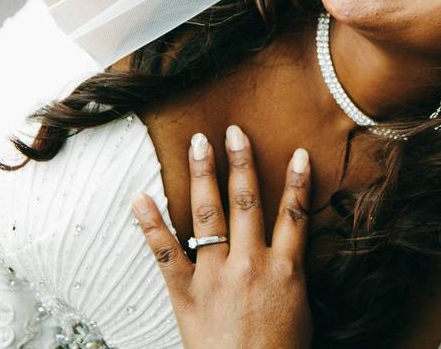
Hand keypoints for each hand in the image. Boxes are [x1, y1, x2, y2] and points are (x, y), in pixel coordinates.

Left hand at [132, 125, 312, 348]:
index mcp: (285, 269)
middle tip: (234, 131)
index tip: (298, 152)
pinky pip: (165, 252)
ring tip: (199, 144)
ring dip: (204, 175)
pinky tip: (140, 197)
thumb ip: (292, 274)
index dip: (297, 181)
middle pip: (248, 201)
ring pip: (210, 215)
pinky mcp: (186, 293)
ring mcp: (216, 276)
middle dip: (241, 162)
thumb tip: (290, 249)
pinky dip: (151, 223)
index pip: (294, 214)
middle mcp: (251, 264)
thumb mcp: (300, 310)